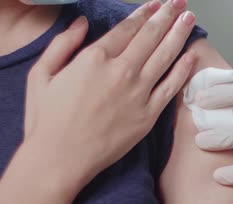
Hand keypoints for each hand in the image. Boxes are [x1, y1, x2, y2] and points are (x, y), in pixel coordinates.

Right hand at [24, 0, 196, 186]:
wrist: (60, 159)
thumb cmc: (46, 119)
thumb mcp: (41, 74)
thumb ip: (62, 44)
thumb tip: (81, 21)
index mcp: (94, 58)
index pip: (127, 28)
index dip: (144, 13)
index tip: (156, 4)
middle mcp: (121, 72)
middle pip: (151, 37)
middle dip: (167, 16)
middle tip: (179, 3)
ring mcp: (138, 94)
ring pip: (165, 57)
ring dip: (179, 34)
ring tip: (190, 18)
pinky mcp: (148, 116)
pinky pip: (170, 88)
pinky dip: (183, 70)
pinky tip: (191, 55)